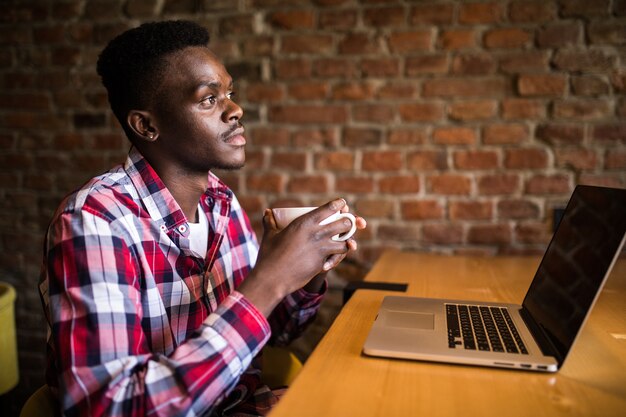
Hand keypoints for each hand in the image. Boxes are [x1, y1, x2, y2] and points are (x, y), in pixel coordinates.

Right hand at [238, 198, 365, 315]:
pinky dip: (336, 257)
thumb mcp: (270, 235)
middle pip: (344, 223)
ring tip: (345, 241)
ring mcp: (322, 249)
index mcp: (305, 222)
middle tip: (346, 223)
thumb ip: (270, 222)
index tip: (342, 204)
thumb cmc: (269, 256)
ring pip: (346, 242)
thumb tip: (267, 212)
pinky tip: (331, 259)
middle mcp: (316, 233)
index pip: (330, 208)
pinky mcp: (323, 263)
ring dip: (347, 242)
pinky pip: (337, 258)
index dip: (339, 205)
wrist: (272, 278)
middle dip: (348, 222)